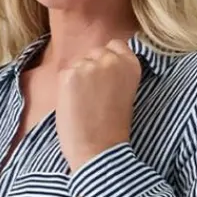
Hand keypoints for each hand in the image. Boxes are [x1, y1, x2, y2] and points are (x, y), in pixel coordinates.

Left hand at [55, 37, 142, 173]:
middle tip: (93, 97)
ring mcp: (89, 66)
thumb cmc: (113, 129)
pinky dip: (65, 89)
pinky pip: (65, 74)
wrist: (99, 150)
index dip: (107, 61)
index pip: (115, 45)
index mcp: (131, 65)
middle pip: (95, 52)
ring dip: (77, 79)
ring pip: (78, 63)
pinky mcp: (69, 75)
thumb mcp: (125, 93)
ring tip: (84, 105)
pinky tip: (74, 106)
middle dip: (91, 69)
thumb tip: (98, 62)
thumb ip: (115, 73)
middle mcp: (112, 60)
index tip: (105, 79)